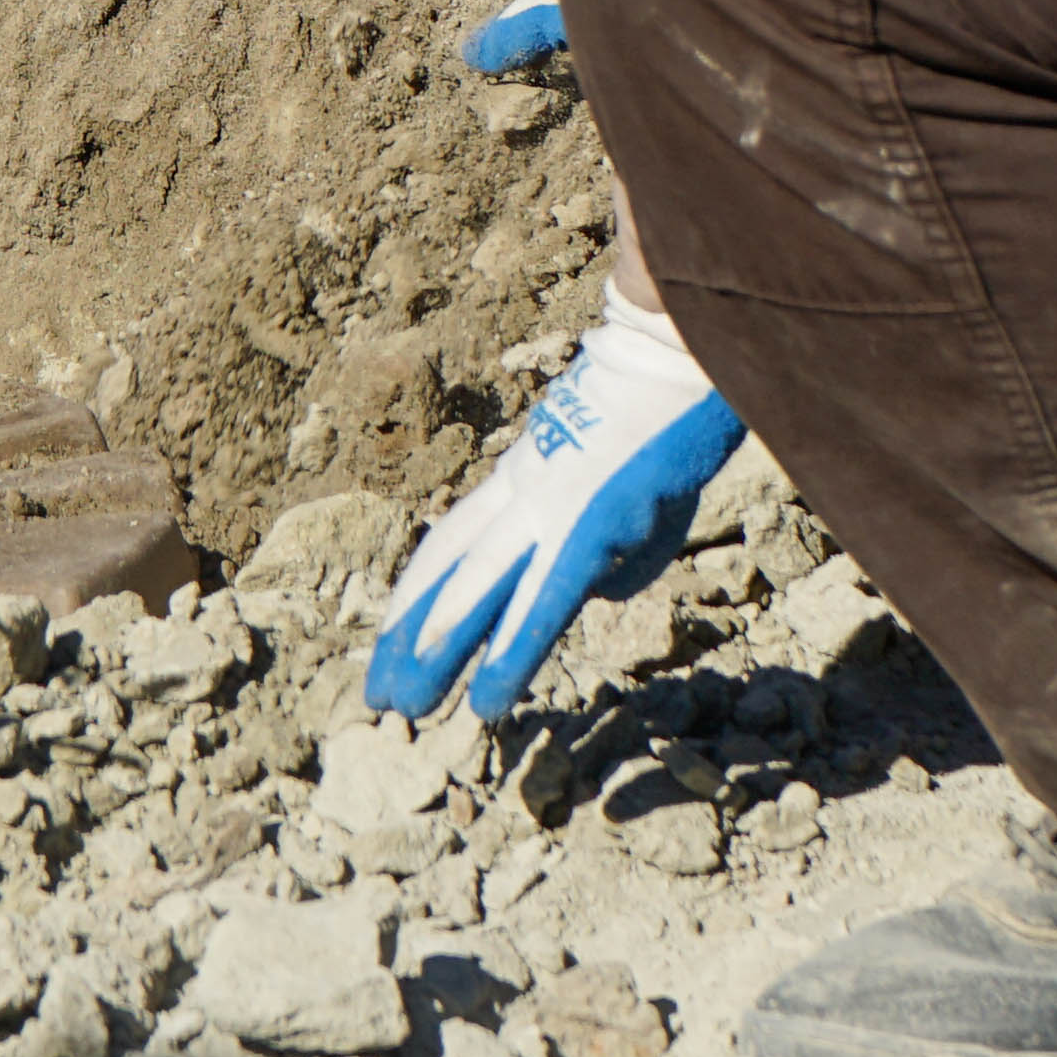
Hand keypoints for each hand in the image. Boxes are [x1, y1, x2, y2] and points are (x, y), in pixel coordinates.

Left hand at [365, 291, 740, 723]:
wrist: (677, 348)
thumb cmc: (669, 406)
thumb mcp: (625, 477)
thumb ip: (607, 535)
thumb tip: (602, 587)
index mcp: (527, 475)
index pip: (454, 543)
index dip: (422, 592)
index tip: (396, 640)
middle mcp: (522, 491)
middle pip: (450, 571)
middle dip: (411, 635)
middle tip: (379, 696)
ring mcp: (548, 506)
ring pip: (475, 591)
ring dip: (436, 653)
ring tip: (403, 709)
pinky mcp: (585, 525)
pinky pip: (538, 607)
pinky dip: (508, 657)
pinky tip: (487, 704)